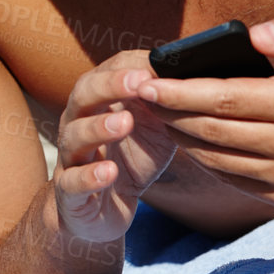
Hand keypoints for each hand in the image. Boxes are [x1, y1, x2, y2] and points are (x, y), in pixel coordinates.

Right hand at [54, 50, 177, 242]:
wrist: (100, 210)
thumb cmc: (130, 160)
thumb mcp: (154, 129)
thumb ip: (168, 104)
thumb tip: (202, 74)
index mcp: (98, 103)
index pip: (106, 72)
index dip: (129, 68)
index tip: (157, 63)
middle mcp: (77, 124)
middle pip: (83, 95)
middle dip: (110, 86)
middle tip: (139, 83)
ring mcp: (71, 158)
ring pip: (74, 136)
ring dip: (98, 127)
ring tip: (124, 124)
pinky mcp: (70, 193)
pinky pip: (73, 181)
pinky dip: (90, 176)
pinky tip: (109, 172)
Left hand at [136, 15, 273, 206]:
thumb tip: (255, 36)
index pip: (225, 98)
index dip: (181, 91)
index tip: (147, 82)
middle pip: (214, 130)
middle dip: (170, 112)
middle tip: (141, 95)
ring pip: (216, 157)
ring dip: (180, 136)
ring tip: (158, 113)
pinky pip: (230, 177)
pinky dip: (203, 158)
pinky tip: (187, 137)